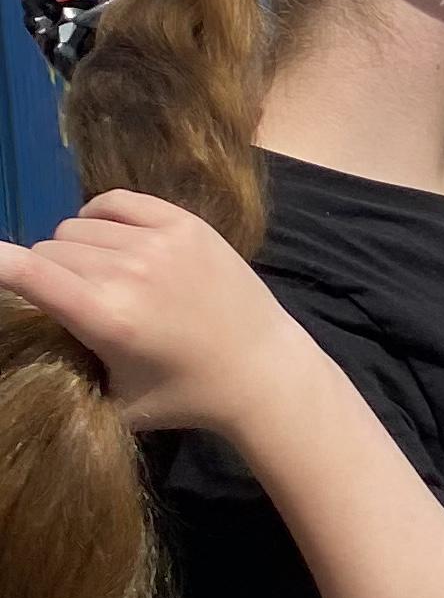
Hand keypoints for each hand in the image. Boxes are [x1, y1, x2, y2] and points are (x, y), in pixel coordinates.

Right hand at [0, 190, 312, 442]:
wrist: (262, 370)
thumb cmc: (183, 395)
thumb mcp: (112, 395)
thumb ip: (65, 358)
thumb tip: (29, 330)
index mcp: (105, 316)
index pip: (27, 271)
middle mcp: (128, 271)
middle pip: (49, 249)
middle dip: (50, 274)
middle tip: (80, 302)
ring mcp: (159, 241)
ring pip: (77, 227)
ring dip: (77, 250)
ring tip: (105, 279)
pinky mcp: (185, 223)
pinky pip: (114, 201)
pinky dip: (101, 218)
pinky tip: (112, 240)